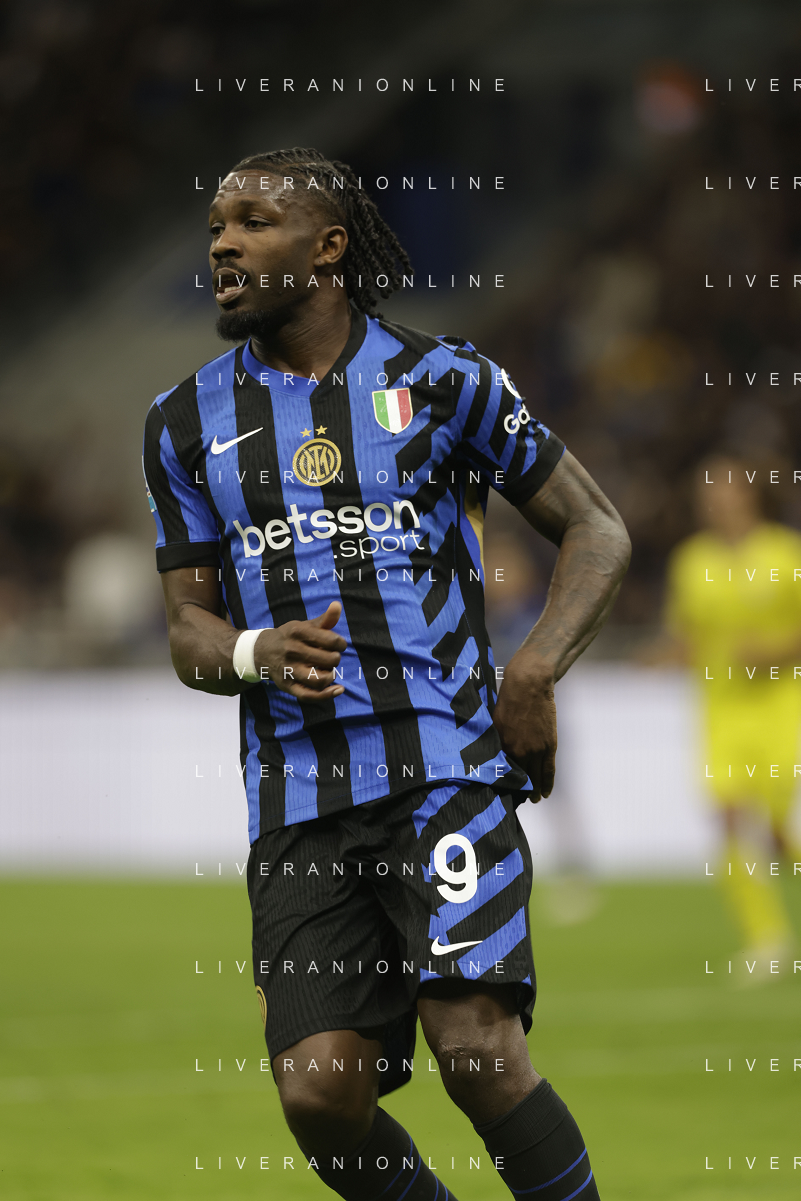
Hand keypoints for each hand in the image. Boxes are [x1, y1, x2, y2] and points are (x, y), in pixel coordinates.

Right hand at [255, 602, 346, 702]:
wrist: (260, 651)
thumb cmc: (290, 638)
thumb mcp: (304, 626)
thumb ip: (324, 619)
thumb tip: (337, 605)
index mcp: (298, 632)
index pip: (331, 640)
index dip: (341, 644)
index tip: (338, 645)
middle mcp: (292, 651)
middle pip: (329, 660)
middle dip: (335, 659)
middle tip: (330, 657)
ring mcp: (288, 670)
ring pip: (319, 680)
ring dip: (331, 675)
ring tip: (328, 670)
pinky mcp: (287, 685)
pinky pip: (308, 695)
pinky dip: (326, 695)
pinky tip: (338, 690)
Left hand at [492, 649, 556, 800]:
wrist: (529, 684)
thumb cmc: (508, 698)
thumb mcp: (493, 720)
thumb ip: (494, 740)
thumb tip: (491, 754)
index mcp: (503, 745)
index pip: (502, 772)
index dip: (502, 784)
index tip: (500, 793)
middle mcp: (519, 751)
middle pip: (519, 778)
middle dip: (517, 791)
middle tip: (515, 801)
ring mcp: (536, 749)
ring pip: (535, 778)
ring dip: (534, 791)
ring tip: (532, 800)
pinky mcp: (549, 745)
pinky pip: (548, 770)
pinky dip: (547, 783)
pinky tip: (545, 793)